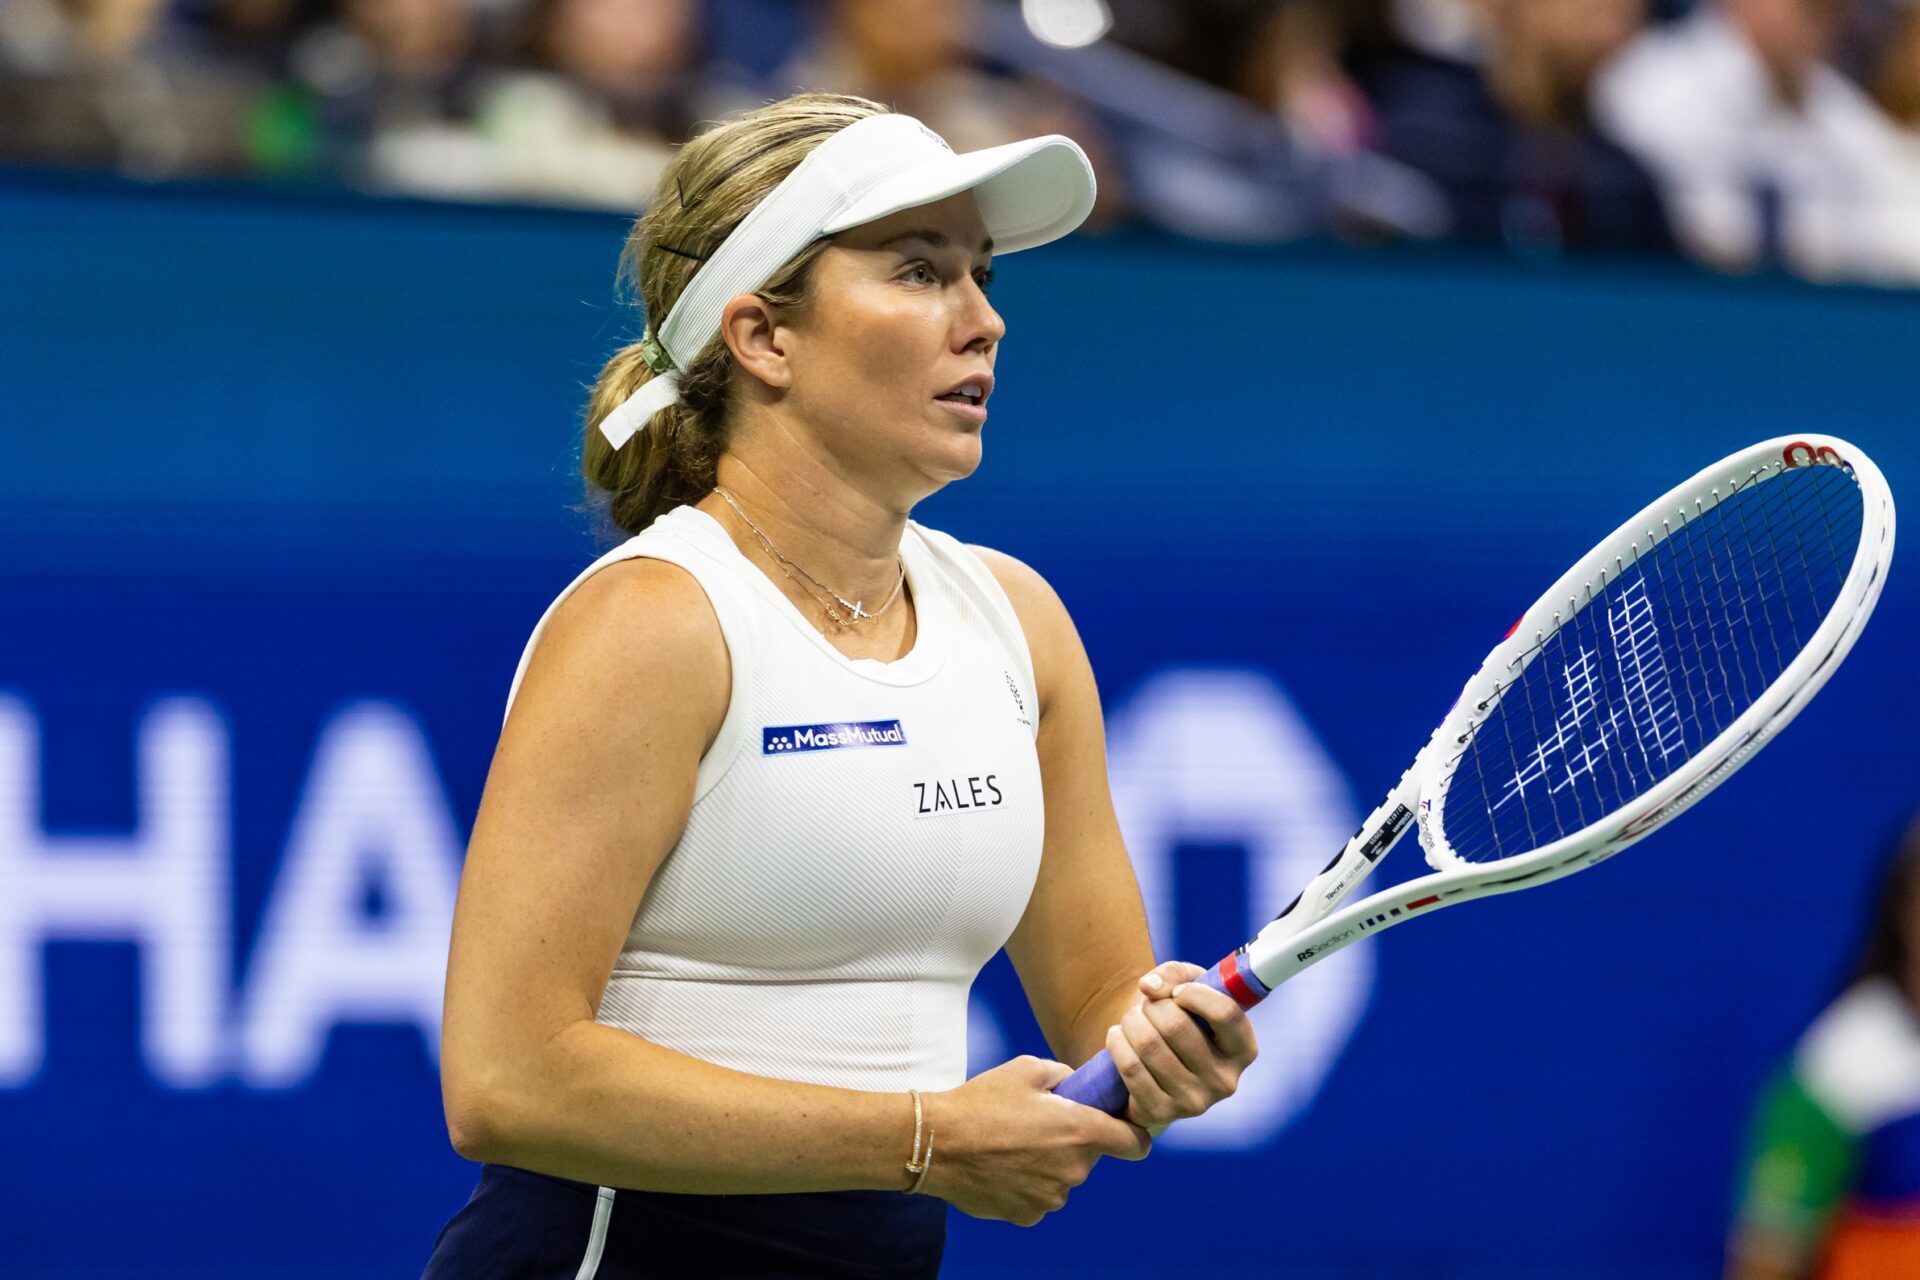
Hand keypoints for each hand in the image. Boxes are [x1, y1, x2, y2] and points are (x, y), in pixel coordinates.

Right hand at [920, 1056, 1151, 1226]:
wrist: (936, 1142)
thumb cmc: (981, 1101)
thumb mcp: (1027, 1069)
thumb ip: (1064, 1075)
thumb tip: (1076, 1085)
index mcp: (1080, 1131)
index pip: (1135, 1143)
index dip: (1133, 1134)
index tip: (1121, 1128)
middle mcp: (1073, 1170)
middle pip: (1090, 1157)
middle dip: (1073, 1142)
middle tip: (1039, 1123)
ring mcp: (1051, 1197)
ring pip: (1063, 1178)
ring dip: (1049, 1164)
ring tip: (1012, 1144)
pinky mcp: (1028, 1215)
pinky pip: (1039, 1196)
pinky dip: (1027, 1183)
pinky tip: (1001, 1166)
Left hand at [1106, 960, 1258, 1129]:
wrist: (1153, 1066)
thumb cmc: (1179, 1020)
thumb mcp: (1187, 988)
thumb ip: (1174, 974)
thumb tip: (1150, 987)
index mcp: (1243, 1050)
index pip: (1226, 1014)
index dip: (1195, 994)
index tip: (1177, 991)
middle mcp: (1225, 1081)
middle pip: (1176, 1026)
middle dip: (1152, 1006)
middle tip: (1147, 1005)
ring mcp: (1194, 1102)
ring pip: (1149, 1045)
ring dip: (1131, 1021)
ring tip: (1131, 1020)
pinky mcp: (1162, 1113)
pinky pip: (1131, 1068)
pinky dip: (1117, 1043)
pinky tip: (1118, 1037)